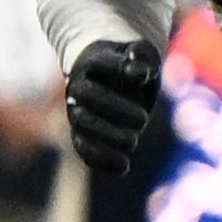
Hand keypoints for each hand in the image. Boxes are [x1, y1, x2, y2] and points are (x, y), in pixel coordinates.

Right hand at [63, 39, 163, 172]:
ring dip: (108, 136)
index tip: (143, 76)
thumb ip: (142, 57)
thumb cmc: (131, 65)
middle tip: (143, 119)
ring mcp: (78, 111)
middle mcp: (79, 87)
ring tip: (133, 142)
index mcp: (93, 62)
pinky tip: (124, 166)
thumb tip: (139, 71)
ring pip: (82, 125)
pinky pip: (83, 148)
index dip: (119, 69)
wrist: (113, 80)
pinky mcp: (81, 134)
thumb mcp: (142, 54)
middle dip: (114, 109)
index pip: (100, 63)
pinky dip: (100, 159)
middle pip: (87, 96)